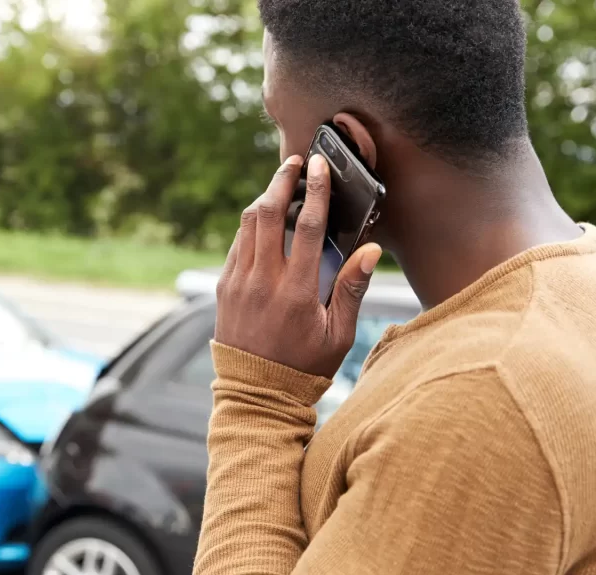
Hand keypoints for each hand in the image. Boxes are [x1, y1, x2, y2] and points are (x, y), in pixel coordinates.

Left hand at [214, 154, 381, 378]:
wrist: (256, 392)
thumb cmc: (304, 366)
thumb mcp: (338, 335)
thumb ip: (352, 289)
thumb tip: (371, 250)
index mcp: (297, 291)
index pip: (307, 228)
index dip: (315, 191)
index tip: (319, 166)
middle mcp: (264, 281)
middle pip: (268, 214)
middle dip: (282, 180)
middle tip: (296, 161)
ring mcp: (239, 282)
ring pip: (248, 224)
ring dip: (263, 197)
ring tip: (280, 182)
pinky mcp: (224, 287)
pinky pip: (236, 244)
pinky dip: (250, 225)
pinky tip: (263, 218)